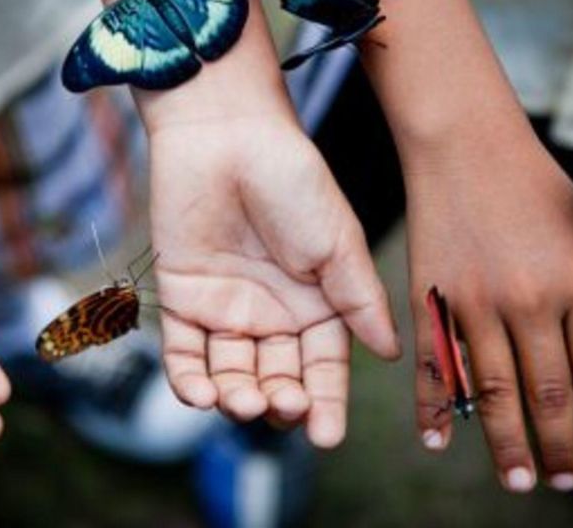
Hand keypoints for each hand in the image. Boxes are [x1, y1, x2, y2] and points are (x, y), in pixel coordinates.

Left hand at [148, 114, 399, 447]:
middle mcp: (271, 312)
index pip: (323, 368)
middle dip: (280, 402)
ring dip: (235, 398)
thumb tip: (391, 354)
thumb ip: (360, 300)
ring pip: (230, 373)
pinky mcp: (182, 297)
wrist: (228, 135)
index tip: (326, 437)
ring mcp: (225, 307)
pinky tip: (202, 395)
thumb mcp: (339, 243)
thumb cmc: (292, 181)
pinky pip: (183, 353)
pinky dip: (188, 380)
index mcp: (316, 303)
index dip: (327, 404)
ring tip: (242, 402)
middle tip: (282, 407)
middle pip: (277, 378)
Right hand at [406, 127, 572, 491]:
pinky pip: (433, 365)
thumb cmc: (531, 183)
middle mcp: (529, 302)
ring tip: (516, 479)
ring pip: (492, 392)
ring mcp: (474, 304)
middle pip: (545, 394)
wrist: (463, 147)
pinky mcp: (430, 299)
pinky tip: (438, 442)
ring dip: (506, 443)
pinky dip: (433, 409)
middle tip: (558, 481)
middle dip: (556, 447)